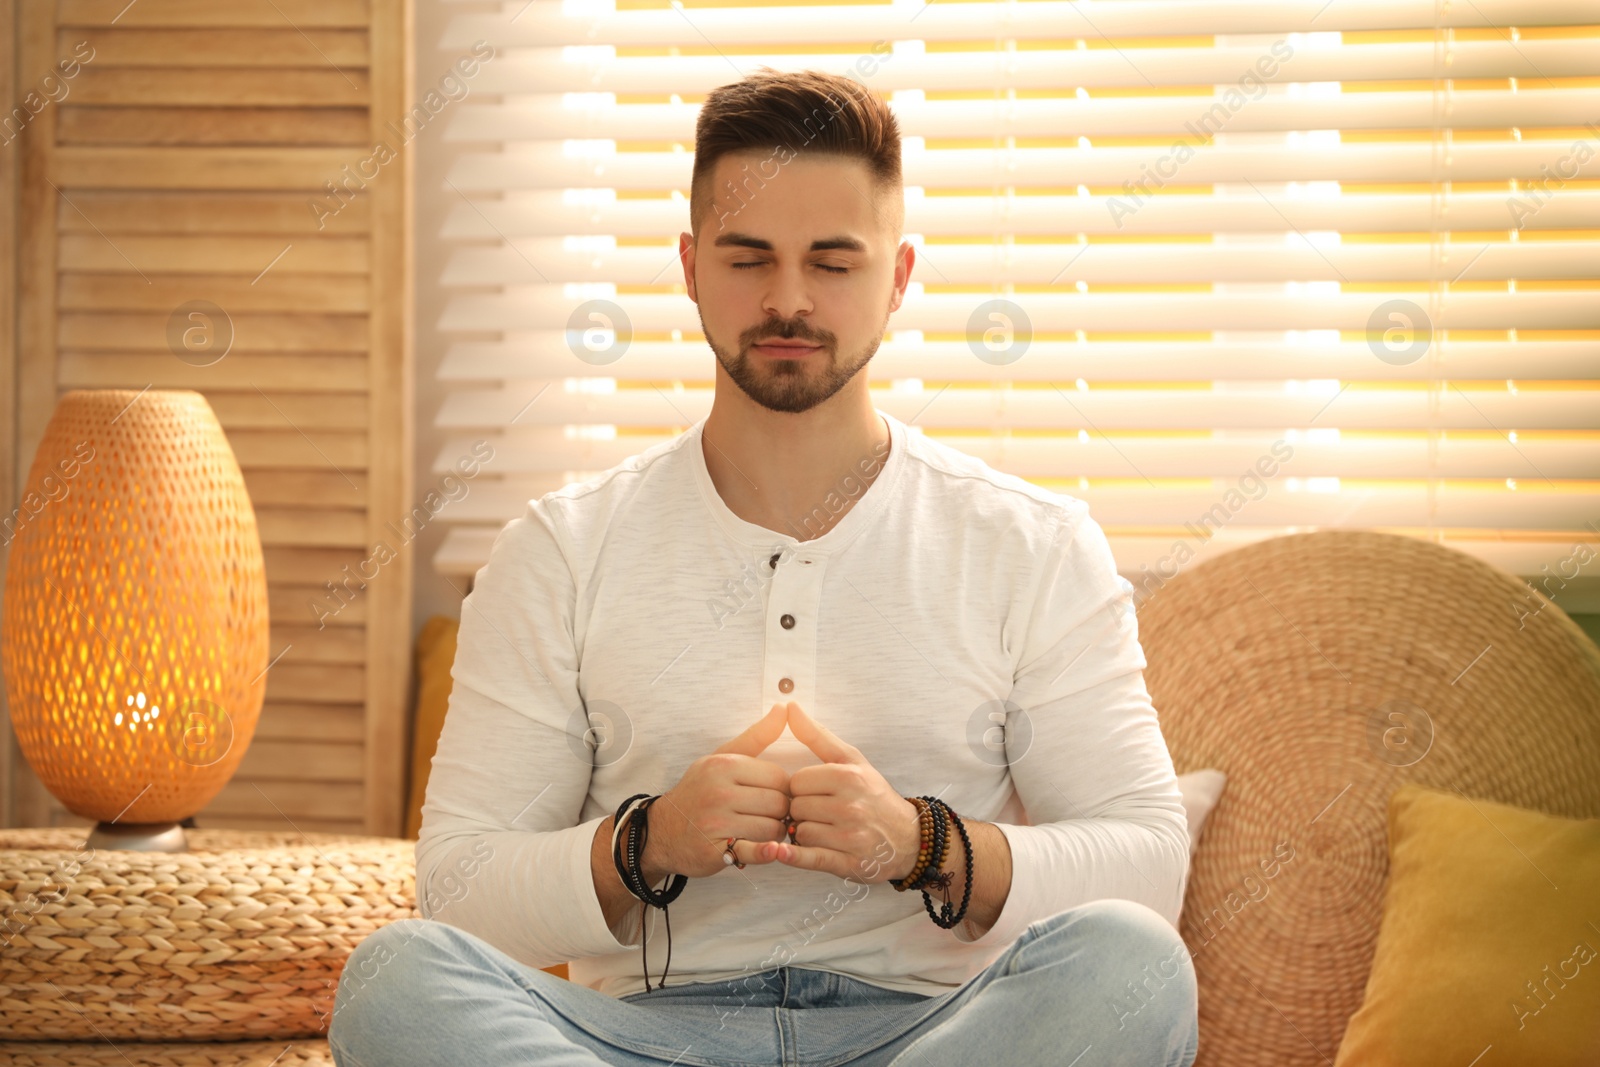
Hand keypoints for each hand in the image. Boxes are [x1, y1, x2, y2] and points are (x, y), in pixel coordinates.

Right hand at [643, 703, 794, 877]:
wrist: (662, 830)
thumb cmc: (699, 791)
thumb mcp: (722, 757)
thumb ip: (757, 736)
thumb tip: (784, 707)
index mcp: (724, 766)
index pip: (780, 777)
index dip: (783, 789)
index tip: (772, 795)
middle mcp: (719, 792)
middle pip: (779, 804)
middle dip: (781, 812)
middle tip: (769, 816)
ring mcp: (716, 824)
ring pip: (772, 829)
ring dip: (774, 834)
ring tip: (761, 830)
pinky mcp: (716, 852)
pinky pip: (754, 852)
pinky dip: (767, 853)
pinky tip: (771, 850)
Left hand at [762, 702, 922, 883]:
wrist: (909, 838)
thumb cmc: (874, 795)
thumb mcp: (852, 760)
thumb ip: (817, 735)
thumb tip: (790, 706)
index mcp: (848, 776)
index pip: (796, 781)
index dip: (800, 788)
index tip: (814, 793)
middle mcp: (850, 806)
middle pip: (795, 807)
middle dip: (800, 811)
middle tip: (818, 813)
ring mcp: (850, 837)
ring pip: (798, 833)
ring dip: (803, 834)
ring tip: (821, 831)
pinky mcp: (848, 864)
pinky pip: (808, 858)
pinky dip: (792, 857)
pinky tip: (783, 852)